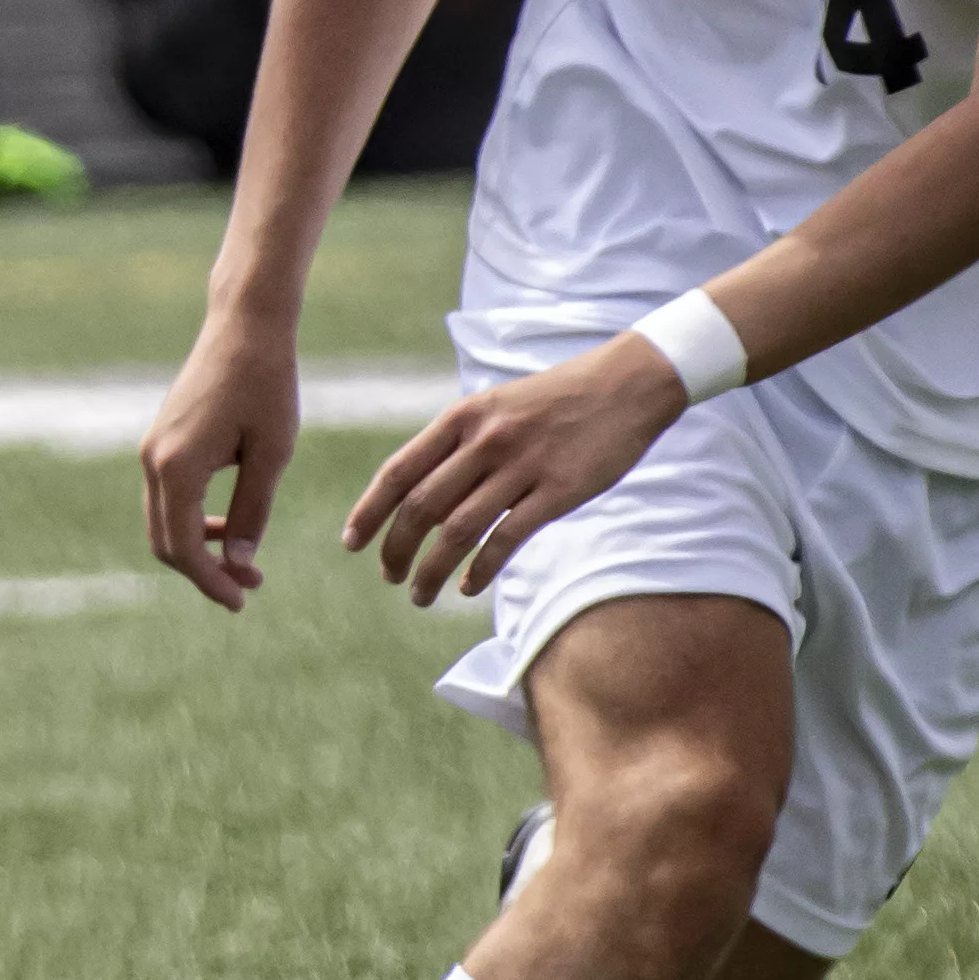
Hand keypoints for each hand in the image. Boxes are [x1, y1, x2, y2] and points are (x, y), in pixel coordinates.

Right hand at [141, 317, 300, 612]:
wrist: (245, 326)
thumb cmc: (267, 384)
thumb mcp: (272, 454)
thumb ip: (252, 511)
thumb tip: (238, 563)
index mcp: (178, 467)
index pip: (183, 547)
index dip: (210, 581)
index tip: (243, 601)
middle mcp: (154, 461)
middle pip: (163, 542)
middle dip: (203, 572)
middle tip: (250, 587)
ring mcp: (152, 450)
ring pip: (162, 522)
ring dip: (197, 549)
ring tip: (245, 562)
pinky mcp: (161, 441)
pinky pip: (166, 498)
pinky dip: (191, 523)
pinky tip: (228, 525)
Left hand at [338, 335, 684, 606]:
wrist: (626, 384)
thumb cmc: (556, 399)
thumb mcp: (495, 406)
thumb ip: (458, 444)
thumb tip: (419, 493)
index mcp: (462, 418)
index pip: (399, 471)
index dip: (370, 511)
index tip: (352, 543)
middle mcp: (484, 441)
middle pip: (421, 507)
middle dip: (396, 549)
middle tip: (388, 577)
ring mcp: (521, 466)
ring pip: (459, 531)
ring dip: (432, 570)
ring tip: (421, 595)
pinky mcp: (557, 491)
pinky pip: (507, 539)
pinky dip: (481, 569)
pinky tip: (470, 587)